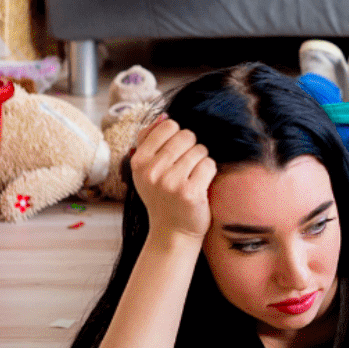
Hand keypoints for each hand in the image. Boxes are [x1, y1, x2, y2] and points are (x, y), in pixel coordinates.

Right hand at [129, 116, 215, 244]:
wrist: (171, 232)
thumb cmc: (161, 196)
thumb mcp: (146, 169)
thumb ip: (150, 139)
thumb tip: (164, 116)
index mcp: (138, 161)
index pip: (168, 126)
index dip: (178, 137)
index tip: (174, 154)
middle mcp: (152, 171)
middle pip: (187, 136)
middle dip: (191, 149)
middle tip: (185, 168)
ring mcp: (170, 182)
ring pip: (200, 150)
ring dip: (201, 162)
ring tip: (191, 178)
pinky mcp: (190, 192)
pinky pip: (209, 165)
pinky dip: (209, 174)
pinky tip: (199, 187)